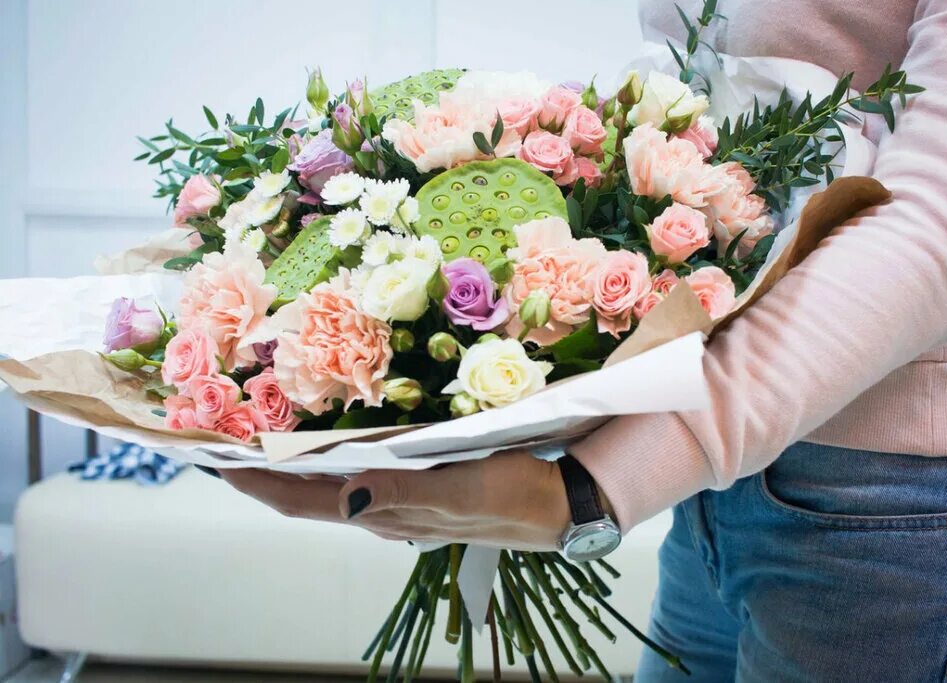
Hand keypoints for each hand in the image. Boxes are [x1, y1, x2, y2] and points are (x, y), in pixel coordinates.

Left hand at [218, 450, 571, 550]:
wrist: (558, 503)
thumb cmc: (512, 495)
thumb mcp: (461, 491)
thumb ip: (404, 493)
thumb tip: (344, 495)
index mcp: (383, 511)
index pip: (302, 500)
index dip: (255, 483)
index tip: (214, 461)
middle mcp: (381, 509)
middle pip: (305, 495)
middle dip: (262, 474)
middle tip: (224, 444)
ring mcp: (399, 500)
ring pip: (328, 486)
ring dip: (291, 468)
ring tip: (260, 442)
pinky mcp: (418, 486)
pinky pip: (357, 475)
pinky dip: (328, 460)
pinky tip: (327, 444)